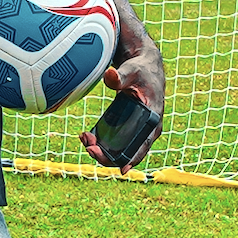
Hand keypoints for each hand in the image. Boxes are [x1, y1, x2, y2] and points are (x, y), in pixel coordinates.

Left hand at [78, 42, 164, 173]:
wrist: (143, 67)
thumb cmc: (140, 70)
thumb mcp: (131, 71)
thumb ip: (120, 76)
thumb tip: (109, 76)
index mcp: (153, 119)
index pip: (144, 145)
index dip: (133, 159)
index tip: (121, 169)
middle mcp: (148, 129)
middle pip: (128, 153)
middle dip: (107, 155)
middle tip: (88, 147)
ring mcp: (138, 130)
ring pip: (119, 150)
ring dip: (101, 149)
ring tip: (84, 138)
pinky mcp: (128, 128)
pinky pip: (115, 142)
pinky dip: (100, 142)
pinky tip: (86, 135)